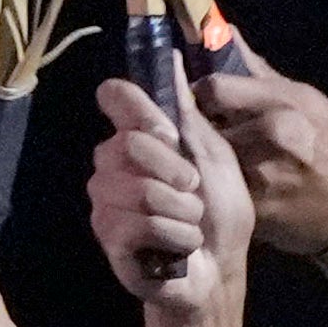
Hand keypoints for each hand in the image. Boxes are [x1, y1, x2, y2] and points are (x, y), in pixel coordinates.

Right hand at [86, 65, 239, 321]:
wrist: (220, 271)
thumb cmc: (221, 212)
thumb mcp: (214, 154)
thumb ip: (188, 112)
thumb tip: (171, 55)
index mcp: (140, 138)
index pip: (115, 96)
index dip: (135, 105)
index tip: (165, 129)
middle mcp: (113, 164)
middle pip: (128, 142)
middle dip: (175, 169)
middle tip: (195, 189)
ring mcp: (106, 201)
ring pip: (136, 188)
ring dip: (180, 210)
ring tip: (191, 223)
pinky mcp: (109, 236)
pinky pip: (137, 224)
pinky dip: (174, 236)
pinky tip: (181, 246)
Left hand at [191, 45, 327, 261]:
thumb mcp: (309, 101)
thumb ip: (262, 73)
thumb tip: (228, 36)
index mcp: (284, 103)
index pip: (215, 88)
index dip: (200, 94)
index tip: (200, 101)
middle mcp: (271, 134)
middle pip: (205, 124)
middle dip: (203, 128)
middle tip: (209, 133)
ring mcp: (261, 173)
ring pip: (209, 157)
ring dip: (210, 158)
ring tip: (222, 160)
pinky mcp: (252, 207)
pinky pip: (219, 188)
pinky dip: (220, 186)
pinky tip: (230, 186)